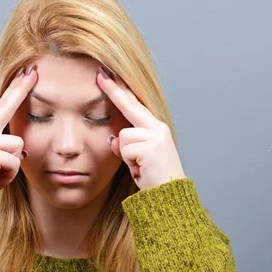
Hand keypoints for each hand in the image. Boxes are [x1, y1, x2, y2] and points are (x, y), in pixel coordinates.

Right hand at [0, 64, 37, 208]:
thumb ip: (0, 150)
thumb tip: (20, 151)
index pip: (1, 106)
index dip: (15, 90)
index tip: (26, 74)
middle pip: (7, 106)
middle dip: (21, 89)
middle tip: (34, 71)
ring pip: (19, 146)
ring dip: (13, 166)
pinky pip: (15, 163)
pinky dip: (9, 177)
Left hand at [97, 67, 186, 189]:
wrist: (169, 196)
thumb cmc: (155, 180)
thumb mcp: (137, 161)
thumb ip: (126, 147)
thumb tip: (113, 139)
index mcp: (156, 129)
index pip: (134, 107)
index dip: (120, 92)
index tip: (108, 77)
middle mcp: (158, 129)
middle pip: (130, 106)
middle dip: (114, 91)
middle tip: (101, 74)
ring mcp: (155, 136)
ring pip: (123, 137)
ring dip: (126, 156)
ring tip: (140, 167)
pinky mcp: (150, 147)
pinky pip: (125, 150)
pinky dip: (129, 164)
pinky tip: (142, 170)